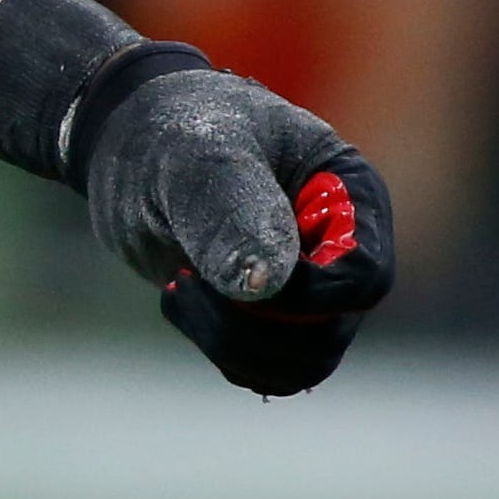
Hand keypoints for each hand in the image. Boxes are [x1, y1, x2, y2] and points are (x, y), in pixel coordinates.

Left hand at [78, 56, 395, 395]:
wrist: (134, 144)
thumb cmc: (172, 130)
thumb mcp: (196, 154)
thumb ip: (233, 210)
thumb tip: (266, 286)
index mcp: (350, 197)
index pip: (363, 278)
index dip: (304, 296)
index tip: (231, 277)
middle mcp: (342, 251)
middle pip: (329, 334)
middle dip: (250, 324)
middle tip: (186, 277)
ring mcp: (311, 291)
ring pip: (298, 364)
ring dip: (229, 343)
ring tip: (180, 283)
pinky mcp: (271, 318)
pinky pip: (262, 368)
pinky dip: (217, 346)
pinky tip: (180, 293)